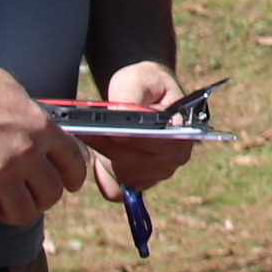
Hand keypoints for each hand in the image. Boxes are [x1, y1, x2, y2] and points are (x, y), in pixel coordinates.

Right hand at [0, 45, 89, 230]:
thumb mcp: (17, 98)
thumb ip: (34, 125)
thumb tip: (45, 143)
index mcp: (42, 128)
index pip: (74, 165)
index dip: (71, 179)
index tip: (67, 184)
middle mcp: (25, 153)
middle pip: (50, 196)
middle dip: (40, 198)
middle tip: (26, 194)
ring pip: (21, 215)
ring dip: (12, 211)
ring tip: (0, 202)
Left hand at [82, 60, 191, 201]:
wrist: (144, 92)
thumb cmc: (143, 84)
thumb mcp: (137, 80)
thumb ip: (130, 96)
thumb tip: (120, 116)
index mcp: (184, 128)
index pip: (161, 143)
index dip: (135, 140)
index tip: (112, 132)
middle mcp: (177, 155)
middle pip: (139, 164)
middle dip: (111, 147)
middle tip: (87, 130)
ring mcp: (161, 172)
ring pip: (125, 177)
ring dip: (107, 158)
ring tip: (98, 136)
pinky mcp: (142, 183)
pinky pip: (116, 191)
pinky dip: (104, 176)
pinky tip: (101, 155)